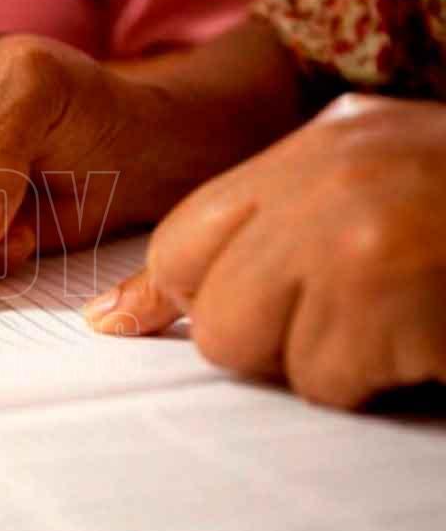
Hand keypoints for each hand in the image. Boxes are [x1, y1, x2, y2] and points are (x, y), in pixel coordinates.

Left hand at [84, 94, 445, 408]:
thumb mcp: (355, 192)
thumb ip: (239, 244)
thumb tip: (115, 317)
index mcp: (319, 146)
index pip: (183, 237)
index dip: (190, 294)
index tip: (212, 314)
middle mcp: (328, 179)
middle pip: (212, 313)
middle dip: (266, 339)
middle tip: (343, 318)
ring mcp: (355, 236)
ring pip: (259, 355)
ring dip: (326, 363)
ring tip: (395, 322)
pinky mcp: (387, 298)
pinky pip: (326, 383)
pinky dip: (374, 384)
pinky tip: (424, 341)